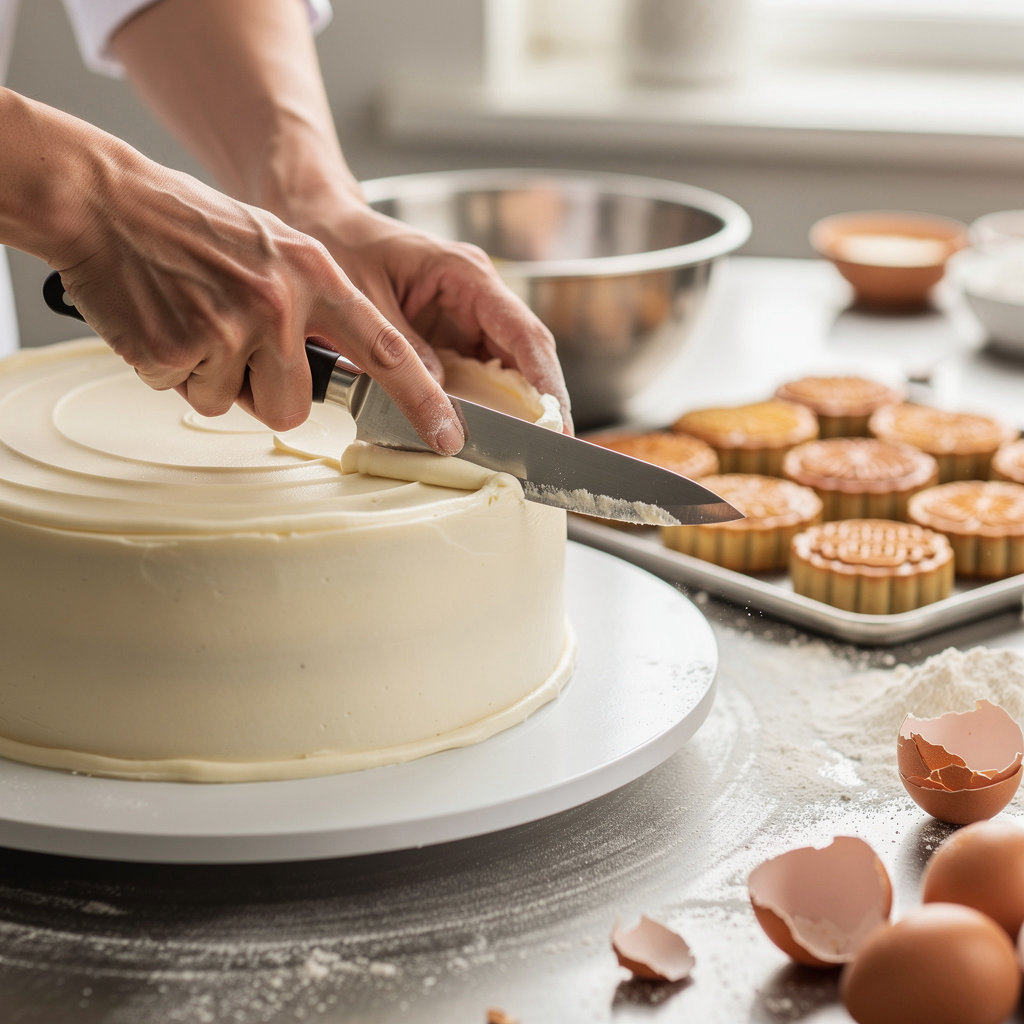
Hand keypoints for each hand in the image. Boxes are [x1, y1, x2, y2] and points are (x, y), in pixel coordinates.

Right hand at [52, 154, 465, 453]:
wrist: (105, 198)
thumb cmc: (190, 225)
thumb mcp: (274, 246)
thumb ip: (312, 302)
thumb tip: (342, 365)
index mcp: (316, 275)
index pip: (387, 349)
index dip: (422, 398)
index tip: (449, 434)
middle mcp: (282, 303)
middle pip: (295, 407)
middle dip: (263, 392)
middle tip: (228, 342)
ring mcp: (231, 327)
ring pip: (236, 406)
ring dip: (212, 380)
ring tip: (190, 319)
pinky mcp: (180, 349)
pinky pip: (186, 394)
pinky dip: (169, 371)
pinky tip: (159, 321)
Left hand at [296, 201, 573, 433]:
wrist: (318, 225)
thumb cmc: (342, 247)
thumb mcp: (364, 301)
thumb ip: (403, 349)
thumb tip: (438, 396)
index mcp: (466, 275)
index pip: (525, 334)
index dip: (545, 382)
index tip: (556, 421)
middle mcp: (477, 296)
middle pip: (527, 356)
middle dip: (540, 404)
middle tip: (548, 449)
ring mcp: (466, 317)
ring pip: (506, 370)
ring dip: (514, 409)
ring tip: (523, 450)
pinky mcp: (449, 336)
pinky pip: (477, 375)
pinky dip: (483, 405)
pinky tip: (485, 432)